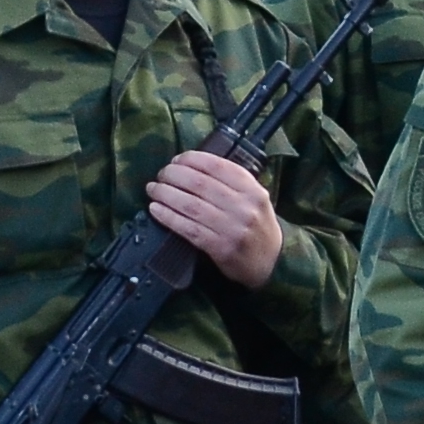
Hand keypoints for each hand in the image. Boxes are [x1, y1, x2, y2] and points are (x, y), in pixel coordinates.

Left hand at [146, 149, 284, 285]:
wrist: (271, 263)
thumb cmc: (256, 226)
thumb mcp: (255, 199)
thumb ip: (232, 183)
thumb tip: (190, 166)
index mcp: (253, 190)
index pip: (217, 166)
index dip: (190, 160)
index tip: (175, 160)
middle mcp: (244, 207)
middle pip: (200, 184)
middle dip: (173, 175)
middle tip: (161, 175)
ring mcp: (232, 228)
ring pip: (190, 205)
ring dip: (165, 194)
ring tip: (153, 189)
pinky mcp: (220, 248)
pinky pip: (188, 228)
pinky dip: (168, 217)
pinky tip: (156, 209)